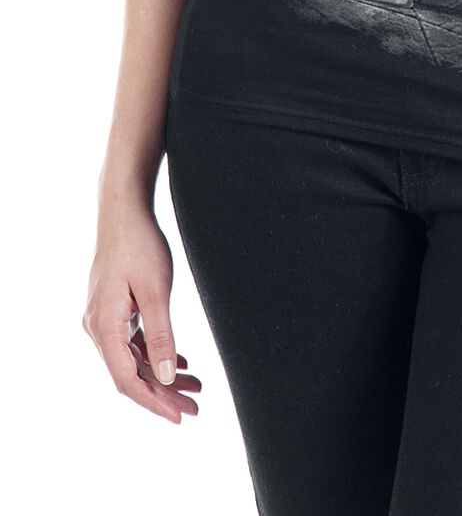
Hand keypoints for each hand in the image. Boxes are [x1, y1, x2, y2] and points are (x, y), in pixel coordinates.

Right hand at [83, 201, 201, 424]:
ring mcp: (104, 318)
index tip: (178, 417)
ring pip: (133, 359)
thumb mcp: (156, 290)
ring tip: (195, 388)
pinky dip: (154, 355)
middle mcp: (98, 327)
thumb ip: (161, 334)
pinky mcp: (113, 309)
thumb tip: (165, 376)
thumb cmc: (140, 244)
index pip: (127, 379)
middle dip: (163, 393)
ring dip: (162, 375)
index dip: (153, 402)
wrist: (124, 210)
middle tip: (194, 409)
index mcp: (105, 326)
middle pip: (130, 373)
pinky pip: (132, 343)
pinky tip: (179, 363)